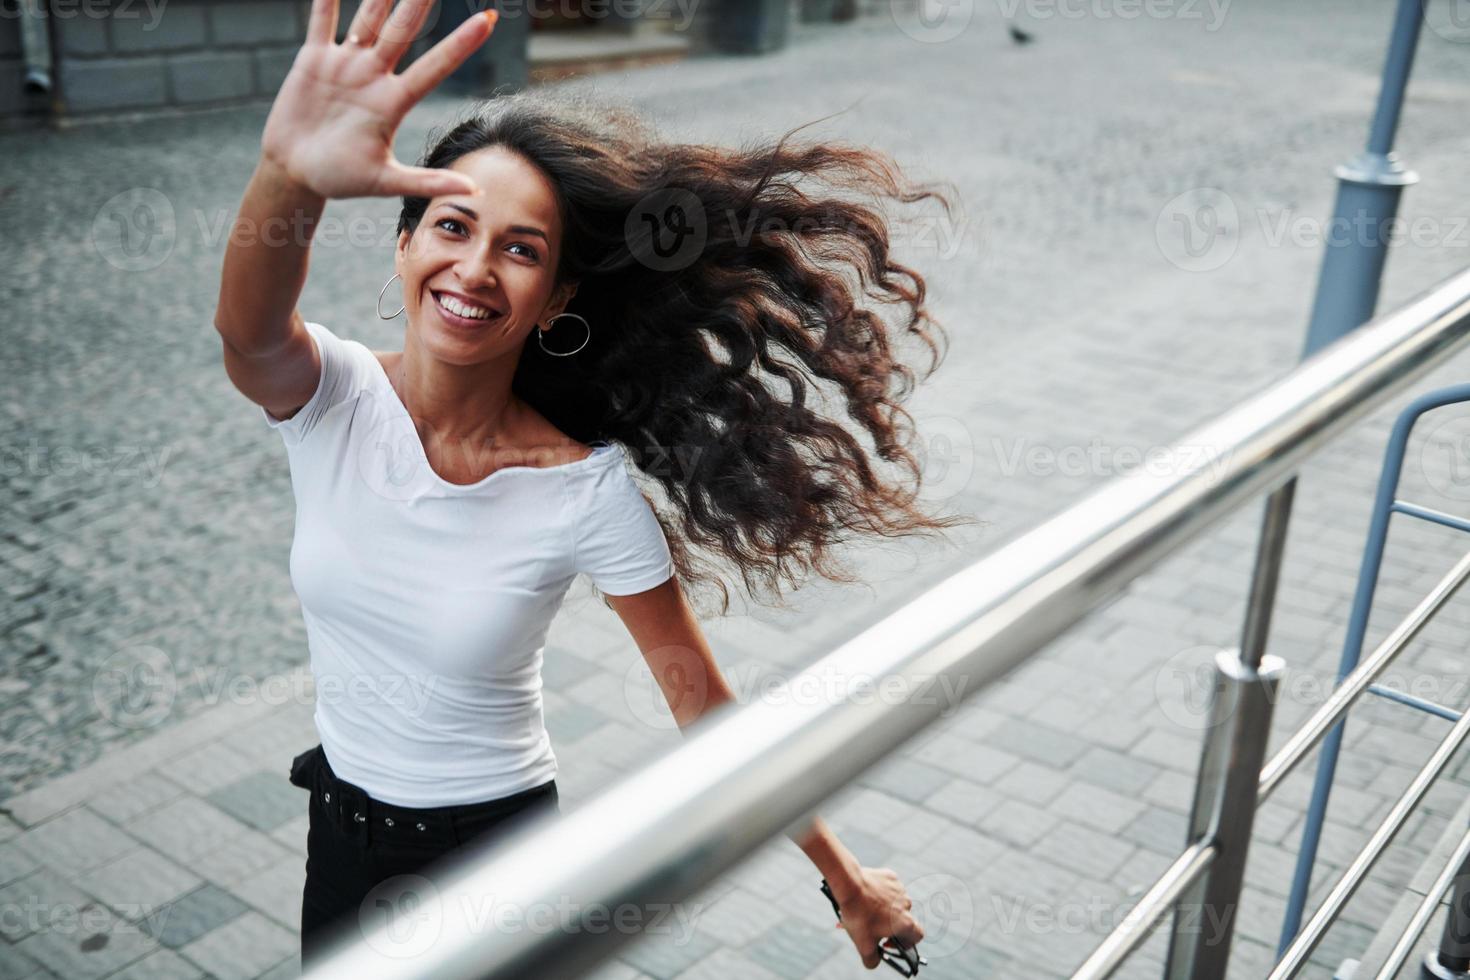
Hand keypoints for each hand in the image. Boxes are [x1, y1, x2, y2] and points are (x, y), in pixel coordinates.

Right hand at [259, 0, 497, 199]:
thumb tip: (476, 193)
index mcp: (394, 102)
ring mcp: (346, 64)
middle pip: (403, 31)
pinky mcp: (314, 60)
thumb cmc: (341, 180)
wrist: (295, 173)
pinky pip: (322, 20)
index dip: (461, 43)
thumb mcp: (387, 183)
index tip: (488, 20)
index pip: (435, 66)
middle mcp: (375, 76)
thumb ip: (429, 183)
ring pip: (368, 18)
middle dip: (420, 2)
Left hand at [831, 866, 924, 969]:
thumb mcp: (863, 944)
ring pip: (894, 904)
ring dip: (883, 909)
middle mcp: (907, 905)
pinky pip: (888, 889)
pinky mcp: (890, 876)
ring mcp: (900, 889)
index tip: (889, 942)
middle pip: (902, 920)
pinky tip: (865, 896)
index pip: (917, 936)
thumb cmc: (858, 914)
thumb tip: (874, 961)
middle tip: (871, 927)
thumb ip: (872, 960)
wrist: (849, 884)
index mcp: (906, 923)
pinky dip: (879, 894)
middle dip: (888, 925)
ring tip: (864, 910)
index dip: (906, 943)